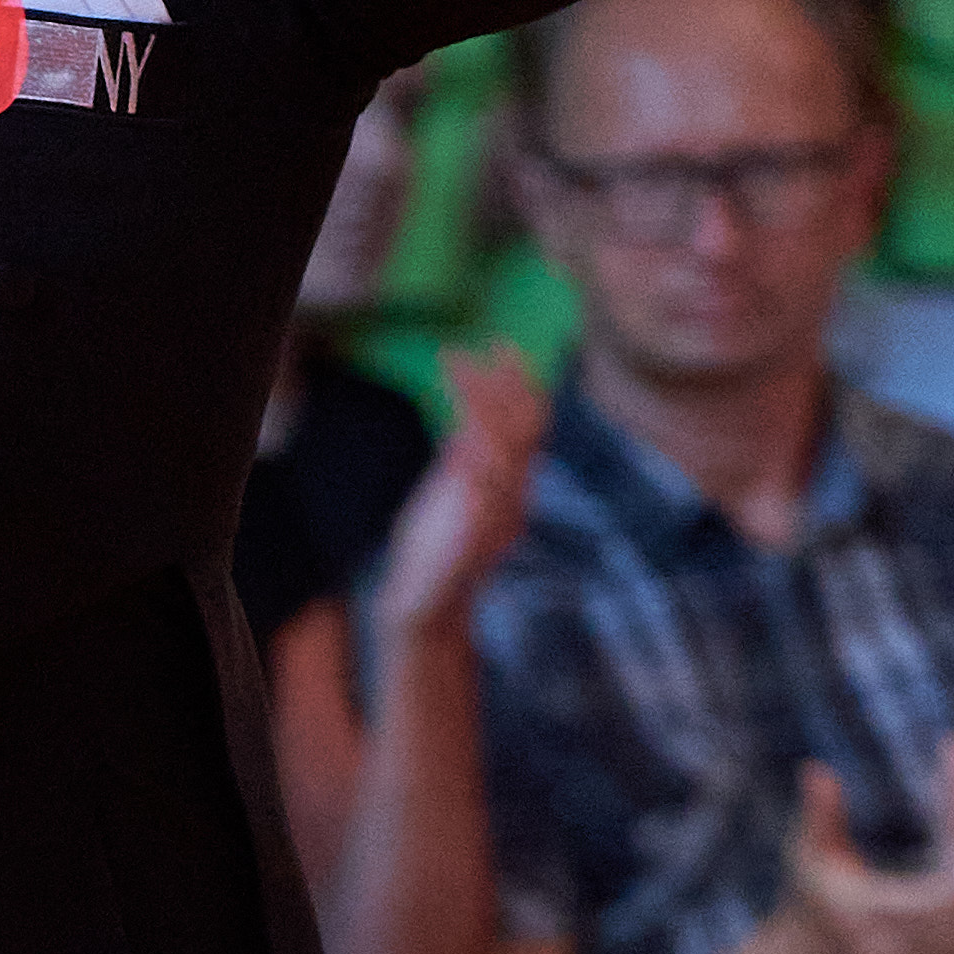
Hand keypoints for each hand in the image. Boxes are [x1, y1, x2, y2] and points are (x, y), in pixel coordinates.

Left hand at [372, 344, 547, 636]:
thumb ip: (461, 464)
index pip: (526, 426)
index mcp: (508, 487)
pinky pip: (484, 492)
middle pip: (526, 430)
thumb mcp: (448, 498)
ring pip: (506, 450)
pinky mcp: (476, 538)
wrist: (426, 612)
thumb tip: (465, 425)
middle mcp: (513, 498)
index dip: (520, 385)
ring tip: (462, 367)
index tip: (507, 344)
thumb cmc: (433, 556)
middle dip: (513, 384)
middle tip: (499, 342)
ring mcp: (499, 518)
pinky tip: (461, 429)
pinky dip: (476, 458)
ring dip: (483, 405)